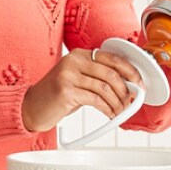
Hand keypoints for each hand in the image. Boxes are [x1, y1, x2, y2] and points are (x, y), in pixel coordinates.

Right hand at [21, 47, 142, 132]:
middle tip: (131, 101)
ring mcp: (68, 75)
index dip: (130, 71)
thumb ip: (98, 78)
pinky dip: (108, 109)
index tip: (139, 83)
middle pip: (111, 73)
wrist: (31, 107)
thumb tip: (128, 86)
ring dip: (118, 103)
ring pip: (105, 88)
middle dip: (126, 89)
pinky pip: (96, 100)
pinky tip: (110, 115)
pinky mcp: (66, 91)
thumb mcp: (78, 80)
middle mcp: (73, 61)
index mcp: (79, 55)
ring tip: (120, 111)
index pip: (112, 58)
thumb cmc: (57, 96)